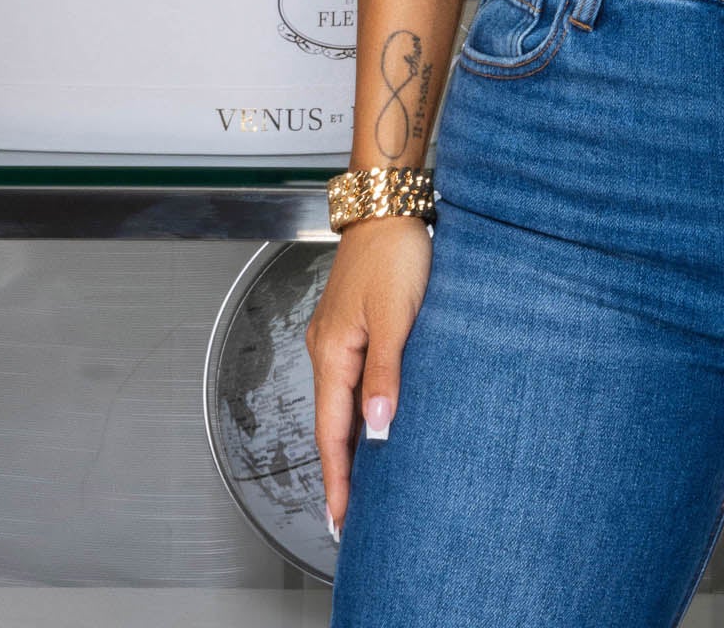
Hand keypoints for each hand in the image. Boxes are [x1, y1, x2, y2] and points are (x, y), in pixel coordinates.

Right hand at [305, 215, 432, 537]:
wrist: (388, 206)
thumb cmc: (394, 252)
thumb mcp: (396, 315)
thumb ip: (386, 372)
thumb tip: (376, 427)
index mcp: (333, 352)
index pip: (331, 430)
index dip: (338, 477)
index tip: (340, 518)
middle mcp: (327, 348)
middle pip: (331, 422)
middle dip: (341, 469)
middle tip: (349, 515)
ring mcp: (337, 335)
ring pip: (341, 401)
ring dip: (349, 440)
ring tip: (363, 482)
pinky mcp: (352, 323)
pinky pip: (350, 378)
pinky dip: (356, 408)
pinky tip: (370, 420)